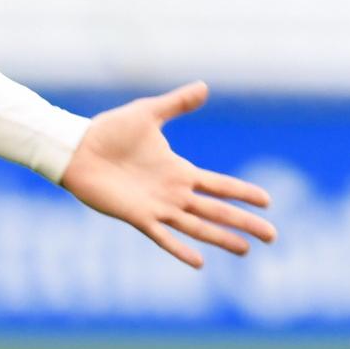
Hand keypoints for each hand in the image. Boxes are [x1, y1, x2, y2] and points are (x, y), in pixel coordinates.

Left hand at [59, 81, 275, 268]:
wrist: (77, 148)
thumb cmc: (109, 131)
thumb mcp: (148, 113)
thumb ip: (177, 104)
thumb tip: (204, 86)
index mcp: (179, 170)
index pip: (220, 185)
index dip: (243, 192)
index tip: (268, 201)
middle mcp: (173, 193)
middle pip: (217, 210)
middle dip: (245, 222)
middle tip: (272, 236)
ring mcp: (157, 207)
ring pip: (197, 226)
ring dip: (222, 238)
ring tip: (245, 251)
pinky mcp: (137, 216)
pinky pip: (163, 236)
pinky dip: (180, 249)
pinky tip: (200, 261)